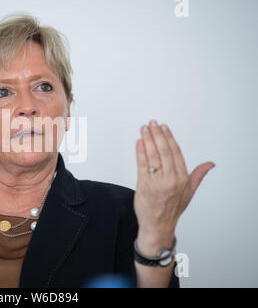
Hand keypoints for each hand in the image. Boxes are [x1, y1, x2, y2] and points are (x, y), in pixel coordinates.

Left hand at [133, 120, 214, 251]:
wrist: (157, 225)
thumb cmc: (172, 209)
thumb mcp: (189, 192)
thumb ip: (198, 175)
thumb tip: (210, 164)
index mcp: (182, 179)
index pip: (176, 153)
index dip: (169, 138)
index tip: (164, 127)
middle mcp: (171, 180)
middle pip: (164, 151)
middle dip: (157, 135)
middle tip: (152, 123)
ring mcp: (157, 182)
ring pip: (152, 156)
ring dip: (147, 140)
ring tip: (144, 129)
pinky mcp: (144, 185)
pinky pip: (142, 165)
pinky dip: (140, 152)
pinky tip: (139, 142)